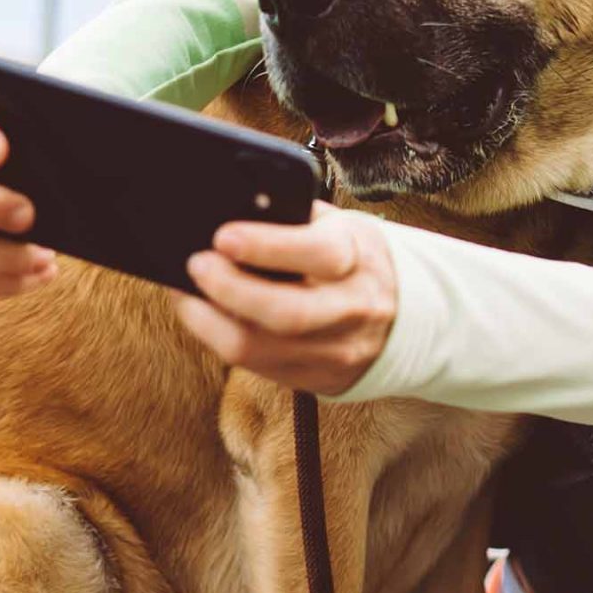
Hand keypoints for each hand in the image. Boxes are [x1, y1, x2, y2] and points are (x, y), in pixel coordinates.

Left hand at [173, 200, 396, 393]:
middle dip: (229, 289)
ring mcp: (336, 351)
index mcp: (358, 260)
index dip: (266, 246)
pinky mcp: (318, 380)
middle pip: (285, 313)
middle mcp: (352, 309)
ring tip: (188, 293)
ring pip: (259, 349)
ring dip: (210, 321)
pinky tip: (206, 317)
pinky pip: (257, 367)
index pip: (318, 254)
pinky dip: (221, 340)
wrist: (403, 316)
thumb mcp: (338, 227)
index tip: (223, 236)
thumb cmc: (351, 258)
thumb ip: (293, 220)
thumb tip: (230, 212)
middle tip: (196, 264)